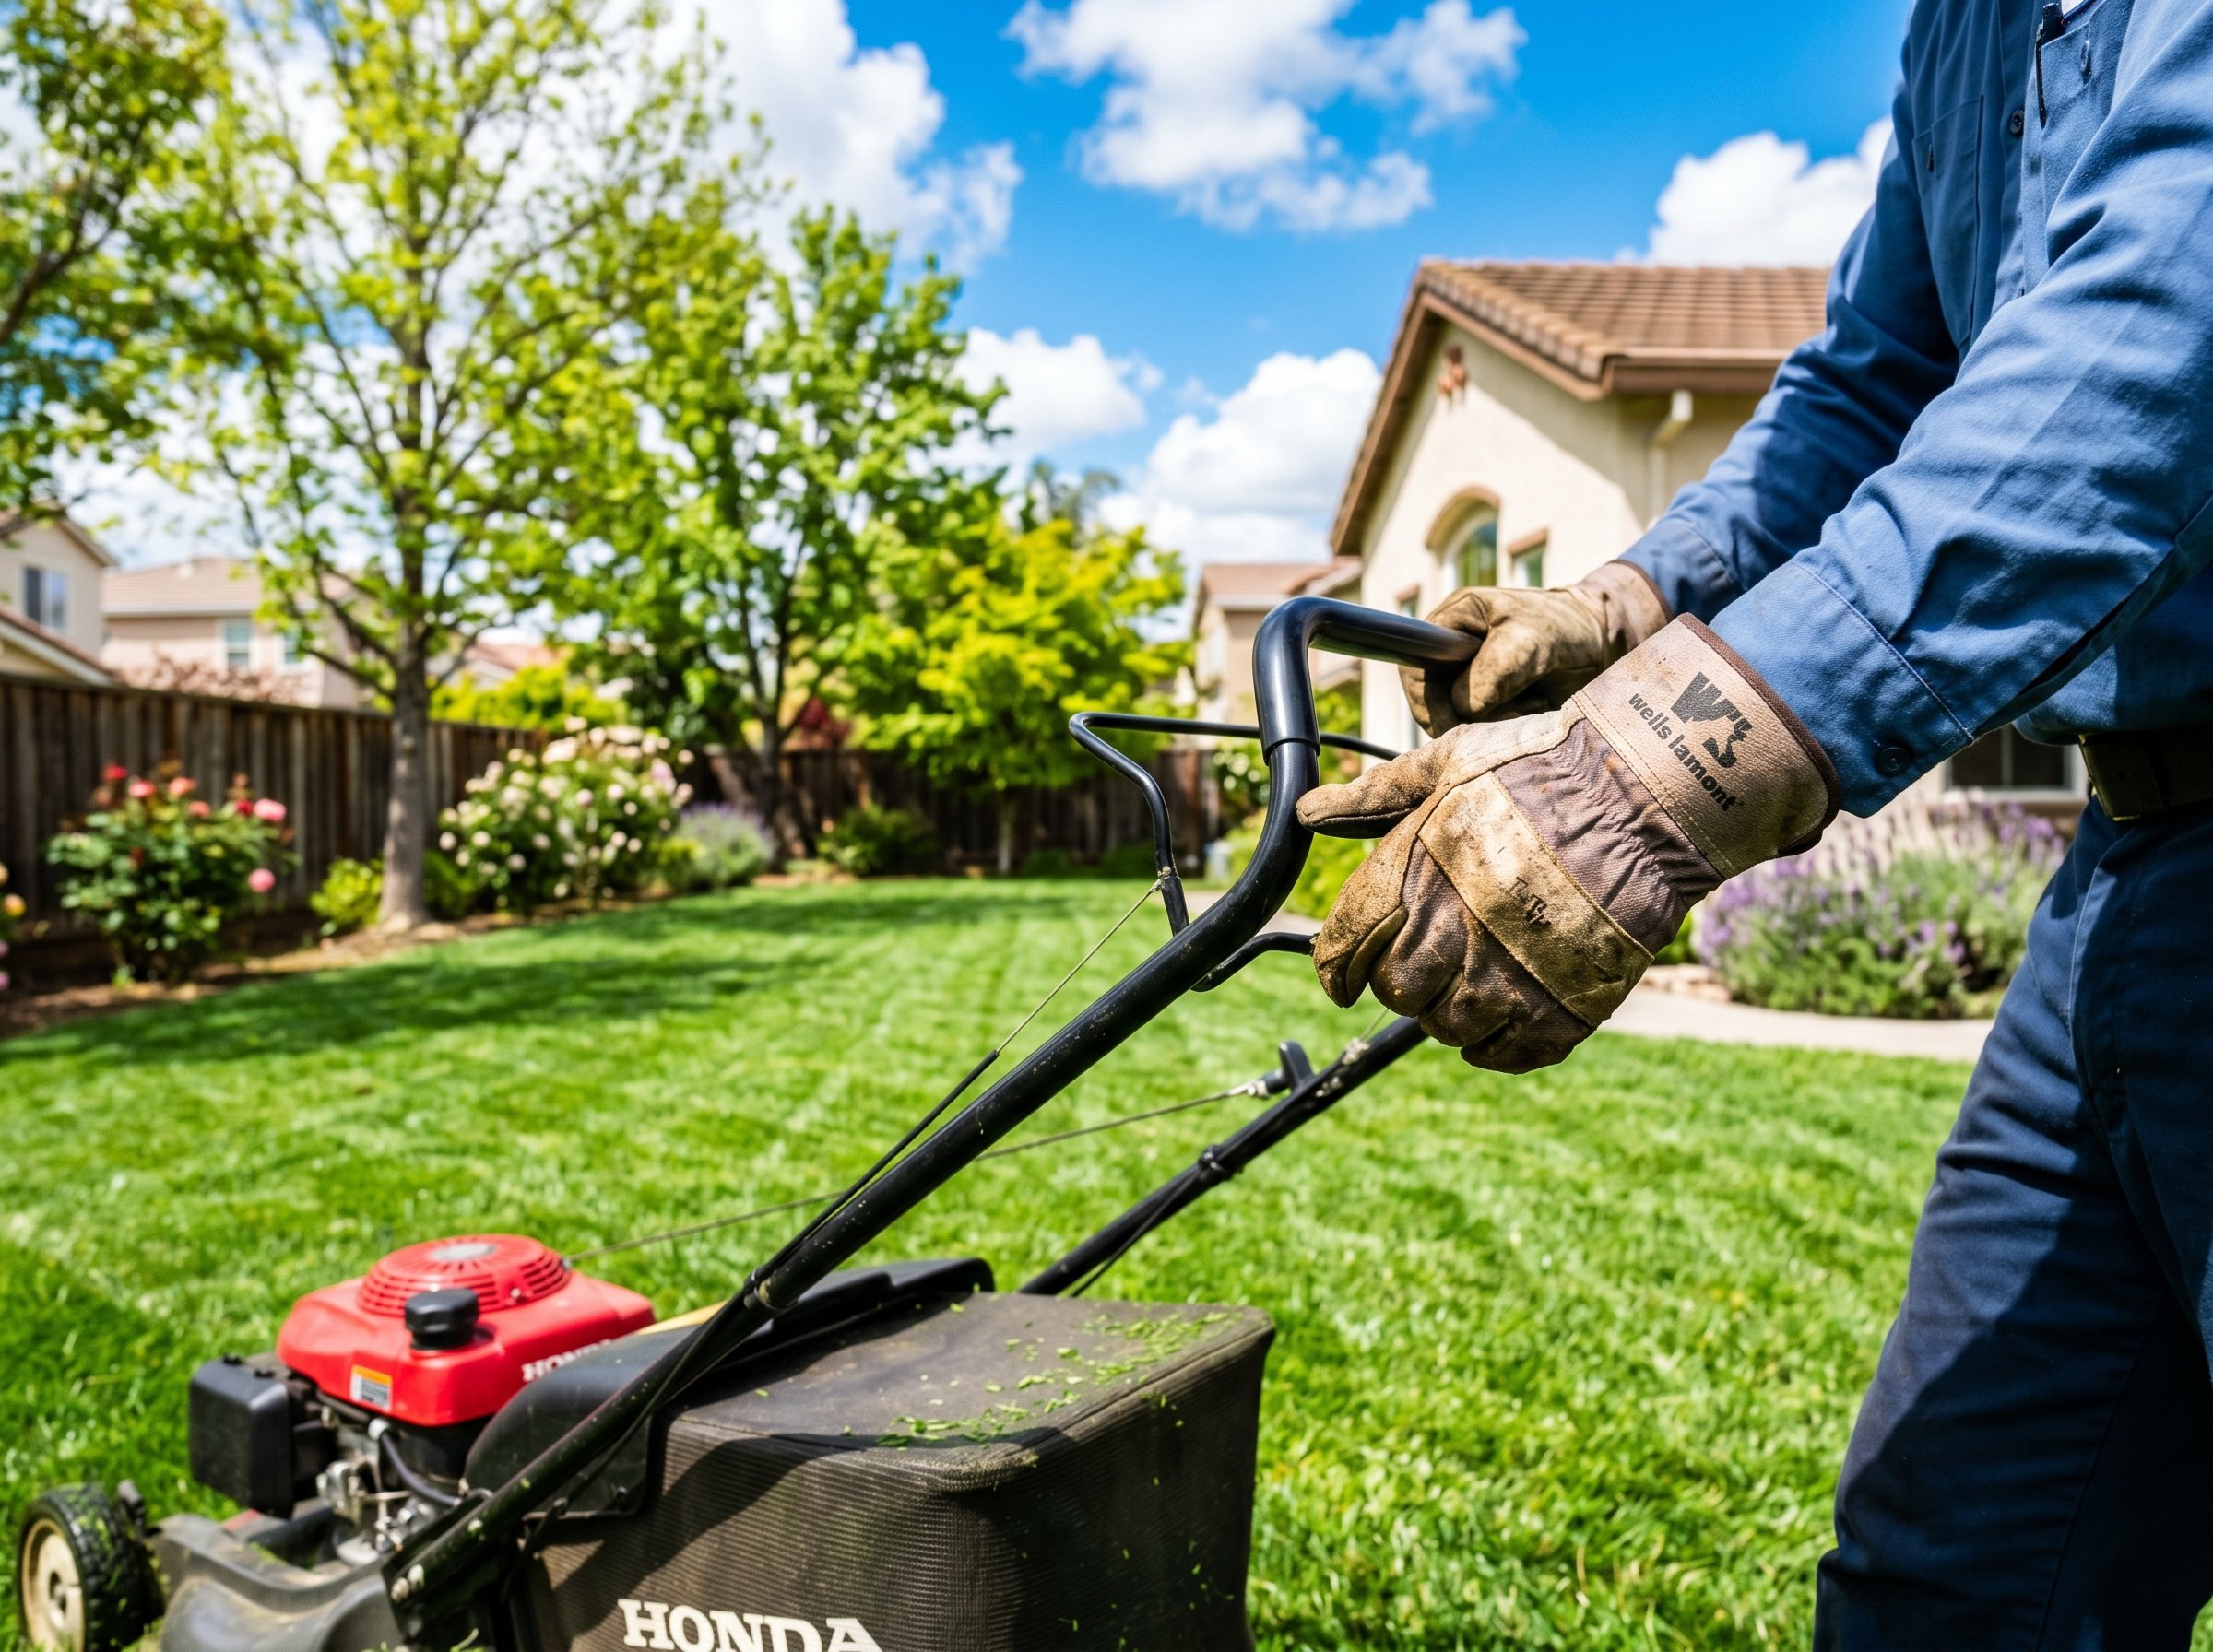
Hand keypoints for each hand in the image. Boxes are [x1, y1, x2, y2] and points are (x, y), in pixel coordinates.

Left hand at [1303, 619, 1835, 1070]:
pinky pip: (1506, 1053)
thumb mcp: (1447, 763)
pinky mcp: (1567, 1006)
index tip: (1340, 973)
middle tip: (1423, 960)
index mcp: (1420, 873)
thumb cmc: (1541, 767)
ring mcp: (1516, 975)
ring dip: (1447, 1009)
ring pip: (1447, 1028)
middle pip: (1397, 992)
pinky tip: (1502, 1011)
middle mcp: (1460, 931)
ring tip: (1471, 975)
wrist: (1647, 793)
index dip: (1335, 965)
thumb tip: (1307, 812)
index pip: (1346, 945)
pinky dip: (1494, 1043)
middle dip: (1399, 980)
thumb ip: (1373, 796)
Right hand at [1399, 560, 1668, 735]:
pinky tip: (1534, 712)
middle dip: (1468, 718)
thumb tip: (1467, 706)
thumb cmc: (1566, 628)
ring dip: (1494, 725)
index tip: (1455, 721)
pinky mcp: (1490, 709)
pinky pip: (1482, 735)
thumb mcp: (1535, 637)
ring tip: (1533, 704)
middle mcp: (1454, 656)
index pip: (1414, 668)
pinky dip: (1506, 733)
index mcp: (1453, 622)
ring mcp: (1471, 684)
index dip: (1426, 700)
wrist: (1603, 646)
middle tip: (1511, 714)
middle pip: (1433, 704)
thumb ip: (1499, 666)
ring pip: (1459, 725)